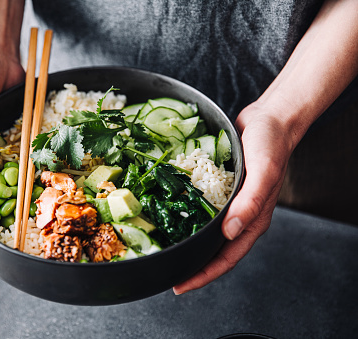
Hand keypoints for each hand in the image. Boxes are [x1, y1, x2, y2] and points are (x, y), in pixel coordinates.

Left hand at [173, 102, 292, 293]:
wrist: (269, 120)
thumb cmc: (271, 145)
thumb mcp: (262, 172)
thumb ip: (249, 203)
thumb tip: (230, 232)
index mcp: (252, 221)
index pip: (226, 259)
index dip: (203, 275)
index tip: (180, 286)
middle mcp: (239, 217)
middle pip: (214, 251)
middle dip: (192, 266)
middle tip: (166, 272)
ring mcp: (230, 205)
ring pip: (207, 233)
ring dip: (188, 243)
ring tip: (165, 250)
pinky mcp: (220, 191)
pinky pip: (203, 211)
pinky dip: (188, 218)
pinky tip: (171, 217)